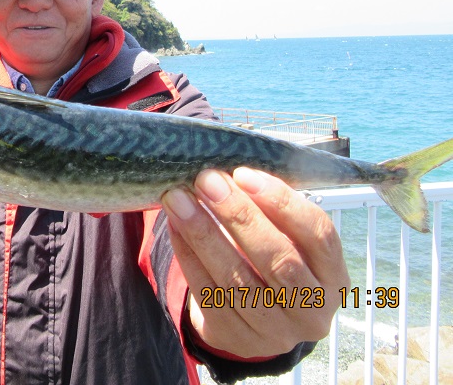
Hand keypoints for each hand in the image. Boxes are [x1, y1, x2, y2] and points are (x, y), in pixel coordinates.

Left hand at [162, 167, 348, 358]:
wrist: (256, 319)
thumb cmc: (273, 258)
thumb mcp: (288, 238)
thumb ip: (271, 208)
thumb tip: (231, 170)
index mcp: (334, 277)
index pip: (319, 236)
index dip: (282, 202)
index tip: (243, 173)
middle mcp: (312, 309)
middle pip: (278, 259)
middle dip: (238, 215)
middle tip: (205, 180)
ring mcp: (276, 331)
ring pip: (236, 279)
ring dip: (203, 233)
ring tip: (178, 199)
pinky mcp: (238, 339)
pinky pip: (207, 293)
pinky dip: (187, 255)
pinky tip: (175, 226)